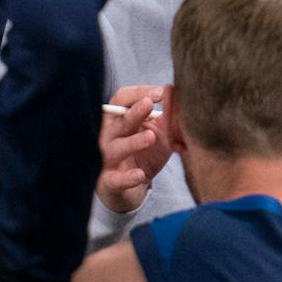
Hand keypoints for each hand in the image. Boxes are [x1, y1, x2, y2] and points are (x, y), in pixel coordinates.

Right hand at [96, 86, 171, 214]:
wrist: (133, 188)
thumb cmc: (145, 153)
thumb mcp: (160, 134)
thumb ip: (169, 117)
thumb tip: (176, 94)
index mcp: (119, 118)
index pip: (122, 98)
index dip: (138, 93)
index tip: (160, 93)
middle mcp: (108, 135)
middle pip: (119, 121)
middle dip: (134, 112)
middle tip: (149, 104)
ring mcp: (106, 159)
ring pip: (115, 148)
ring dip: (132, 142)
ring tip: (151, 137)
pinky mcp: (108, 182)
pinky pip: (115, 179)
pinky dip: (127, 177)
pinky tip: (139, 175)